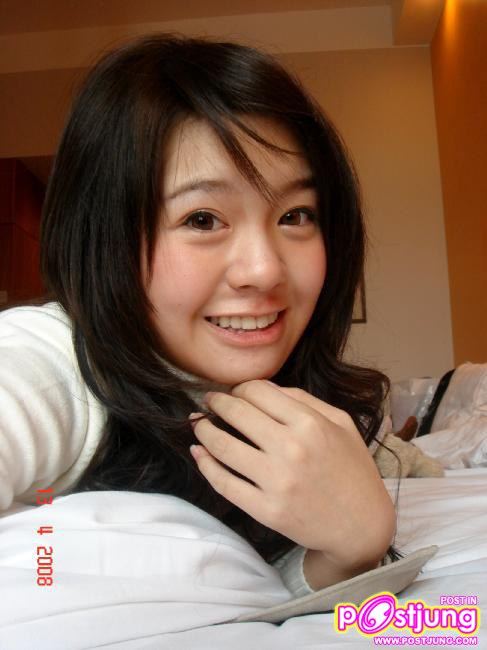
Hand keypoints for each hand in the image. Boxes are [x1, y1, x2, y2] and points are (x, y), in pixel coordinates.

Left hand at [189, 380, 395, 567]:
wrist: (361, 524)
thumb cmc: (353, 468)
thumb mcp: (340, 422)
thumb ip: (303, 399)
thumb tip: (262, 388)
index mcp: (310, 423)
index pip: (258, 391)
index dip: (240, 388)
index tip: (235, 393)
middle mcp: (291, 449)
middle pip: (237, 413)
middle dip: (217, 403)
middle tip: (208, 402)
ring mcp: (276, 482)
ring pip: (223, 446)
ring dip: (203, 430)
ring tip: (197, 424)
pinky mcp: (266, 510)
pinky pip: (224, 483)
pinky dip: (205, 465)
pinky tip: (199, 453)